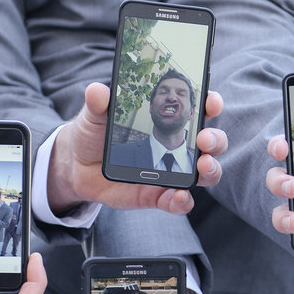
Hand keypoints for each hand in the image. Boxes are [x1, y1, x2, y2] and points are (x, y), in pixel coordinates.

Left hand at [47, 82, 227, 214]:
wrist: (78, 165)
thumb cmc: (95, 135)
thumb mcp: (95, 116)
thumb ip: (98, 103)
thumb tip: (98, 91)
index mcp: (169, 122)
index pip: (199, 110)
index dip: (211, 104)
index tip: (211, 102)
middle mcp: (177, 147)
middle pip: (211, 143)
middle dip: (215, 139)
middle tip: (205, 138)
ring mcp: (171, 173)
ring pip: (205, 174)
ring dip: (210, 170)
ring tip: (203, 166)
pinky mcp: (158, 196)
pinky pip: (179, 202)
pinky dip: (183, 201)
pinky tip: (180, 196)